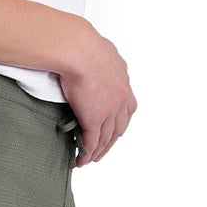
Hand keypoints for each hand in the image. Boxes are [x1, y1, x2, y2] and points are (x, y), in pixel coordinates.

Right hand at [58, 27, 136, 166]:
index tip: (114, 131)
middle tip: (102, 150)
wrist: (79, 50)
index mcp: (123, 83)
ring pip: (106, 139)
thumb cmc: (85, 45)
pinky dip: (87, 153)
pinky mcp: (94, 119)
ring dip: (99, 151)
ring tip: (90, 158)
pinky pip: (91, 142)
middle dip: (111, 142)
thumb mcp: (104, 51)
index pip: (127, 110)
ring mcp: (109, 111)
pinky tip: (82, 160)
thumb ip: (107, 61)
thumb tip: (103, 58)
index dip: (120, 123)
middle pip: (119, 129)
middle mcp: (120, 99)